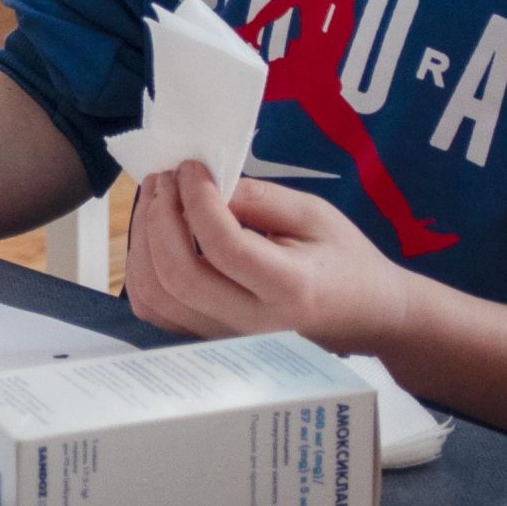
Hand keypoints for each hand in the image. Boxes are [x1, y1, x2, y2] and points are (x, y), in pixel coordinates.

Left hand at [124, 164, 413, 357]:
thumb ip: (257, 198)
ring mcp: (226, 337)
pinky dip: (143, 267)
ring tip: (156, 198)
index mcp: (288, 288)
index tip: (190, 168)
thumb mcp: (314, 214)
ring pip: (156, 296)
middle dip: (158, 216)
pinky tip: (156, 233)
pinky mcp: (209, 338)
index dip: (196, 199)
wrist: (364, 316)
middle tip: (165, 177)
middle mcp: (252, 323)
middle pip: (177, 275)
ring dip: (142, 240)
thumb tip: (201, 183)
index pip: (223, 246)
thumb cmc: (344, 260)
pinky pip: (156, 309)